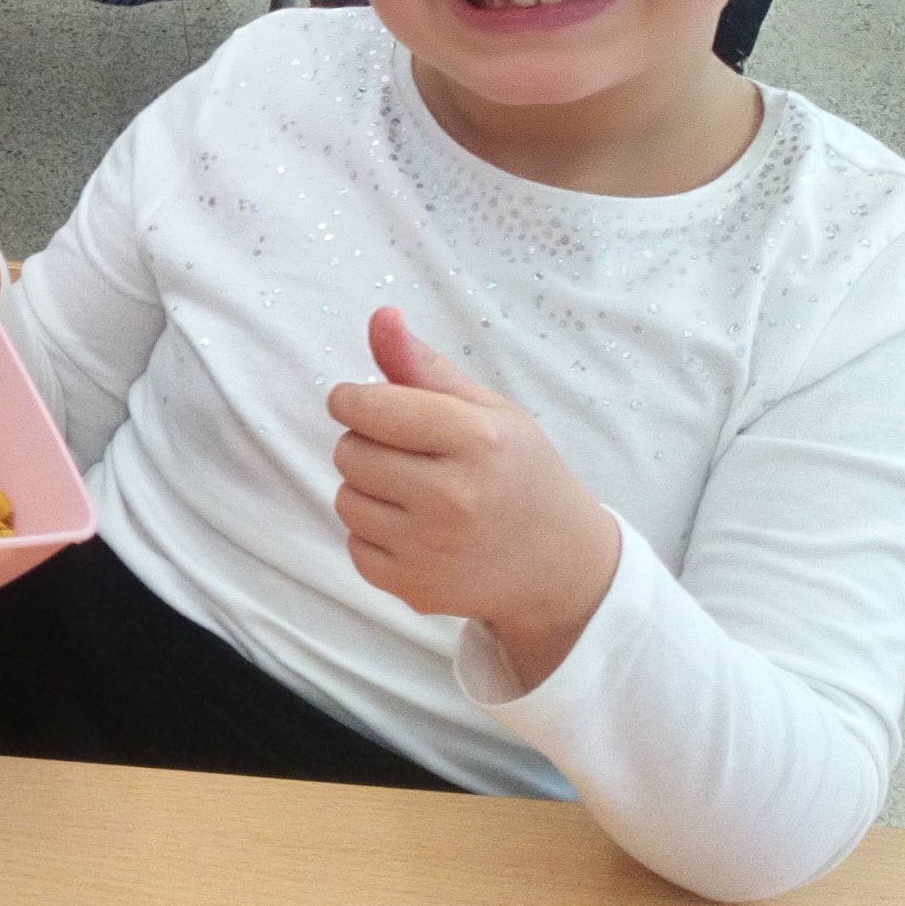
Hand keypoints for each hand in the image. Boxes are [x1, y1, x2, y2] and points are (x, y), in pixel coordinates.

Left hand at [326, 306, 621, 686]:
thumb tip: (380, 316)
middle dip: (366, 444)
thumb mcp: (489, 410)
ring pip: (345, 500)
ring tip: (415, 492)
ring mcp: (432, 549)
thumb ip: (425, 367)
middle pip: (349, 452)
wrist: (560, 564)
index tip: (360, 402)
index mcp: (476, 440)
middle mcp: (452, 497)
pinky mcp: (414, 589)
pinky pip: (354, 546)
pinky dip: (374, 535)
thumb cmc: (520, 473)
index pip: (370, 407)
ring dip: (367, 490)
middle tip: (409, 453)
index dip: (352, 400)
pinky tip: (417, 531)